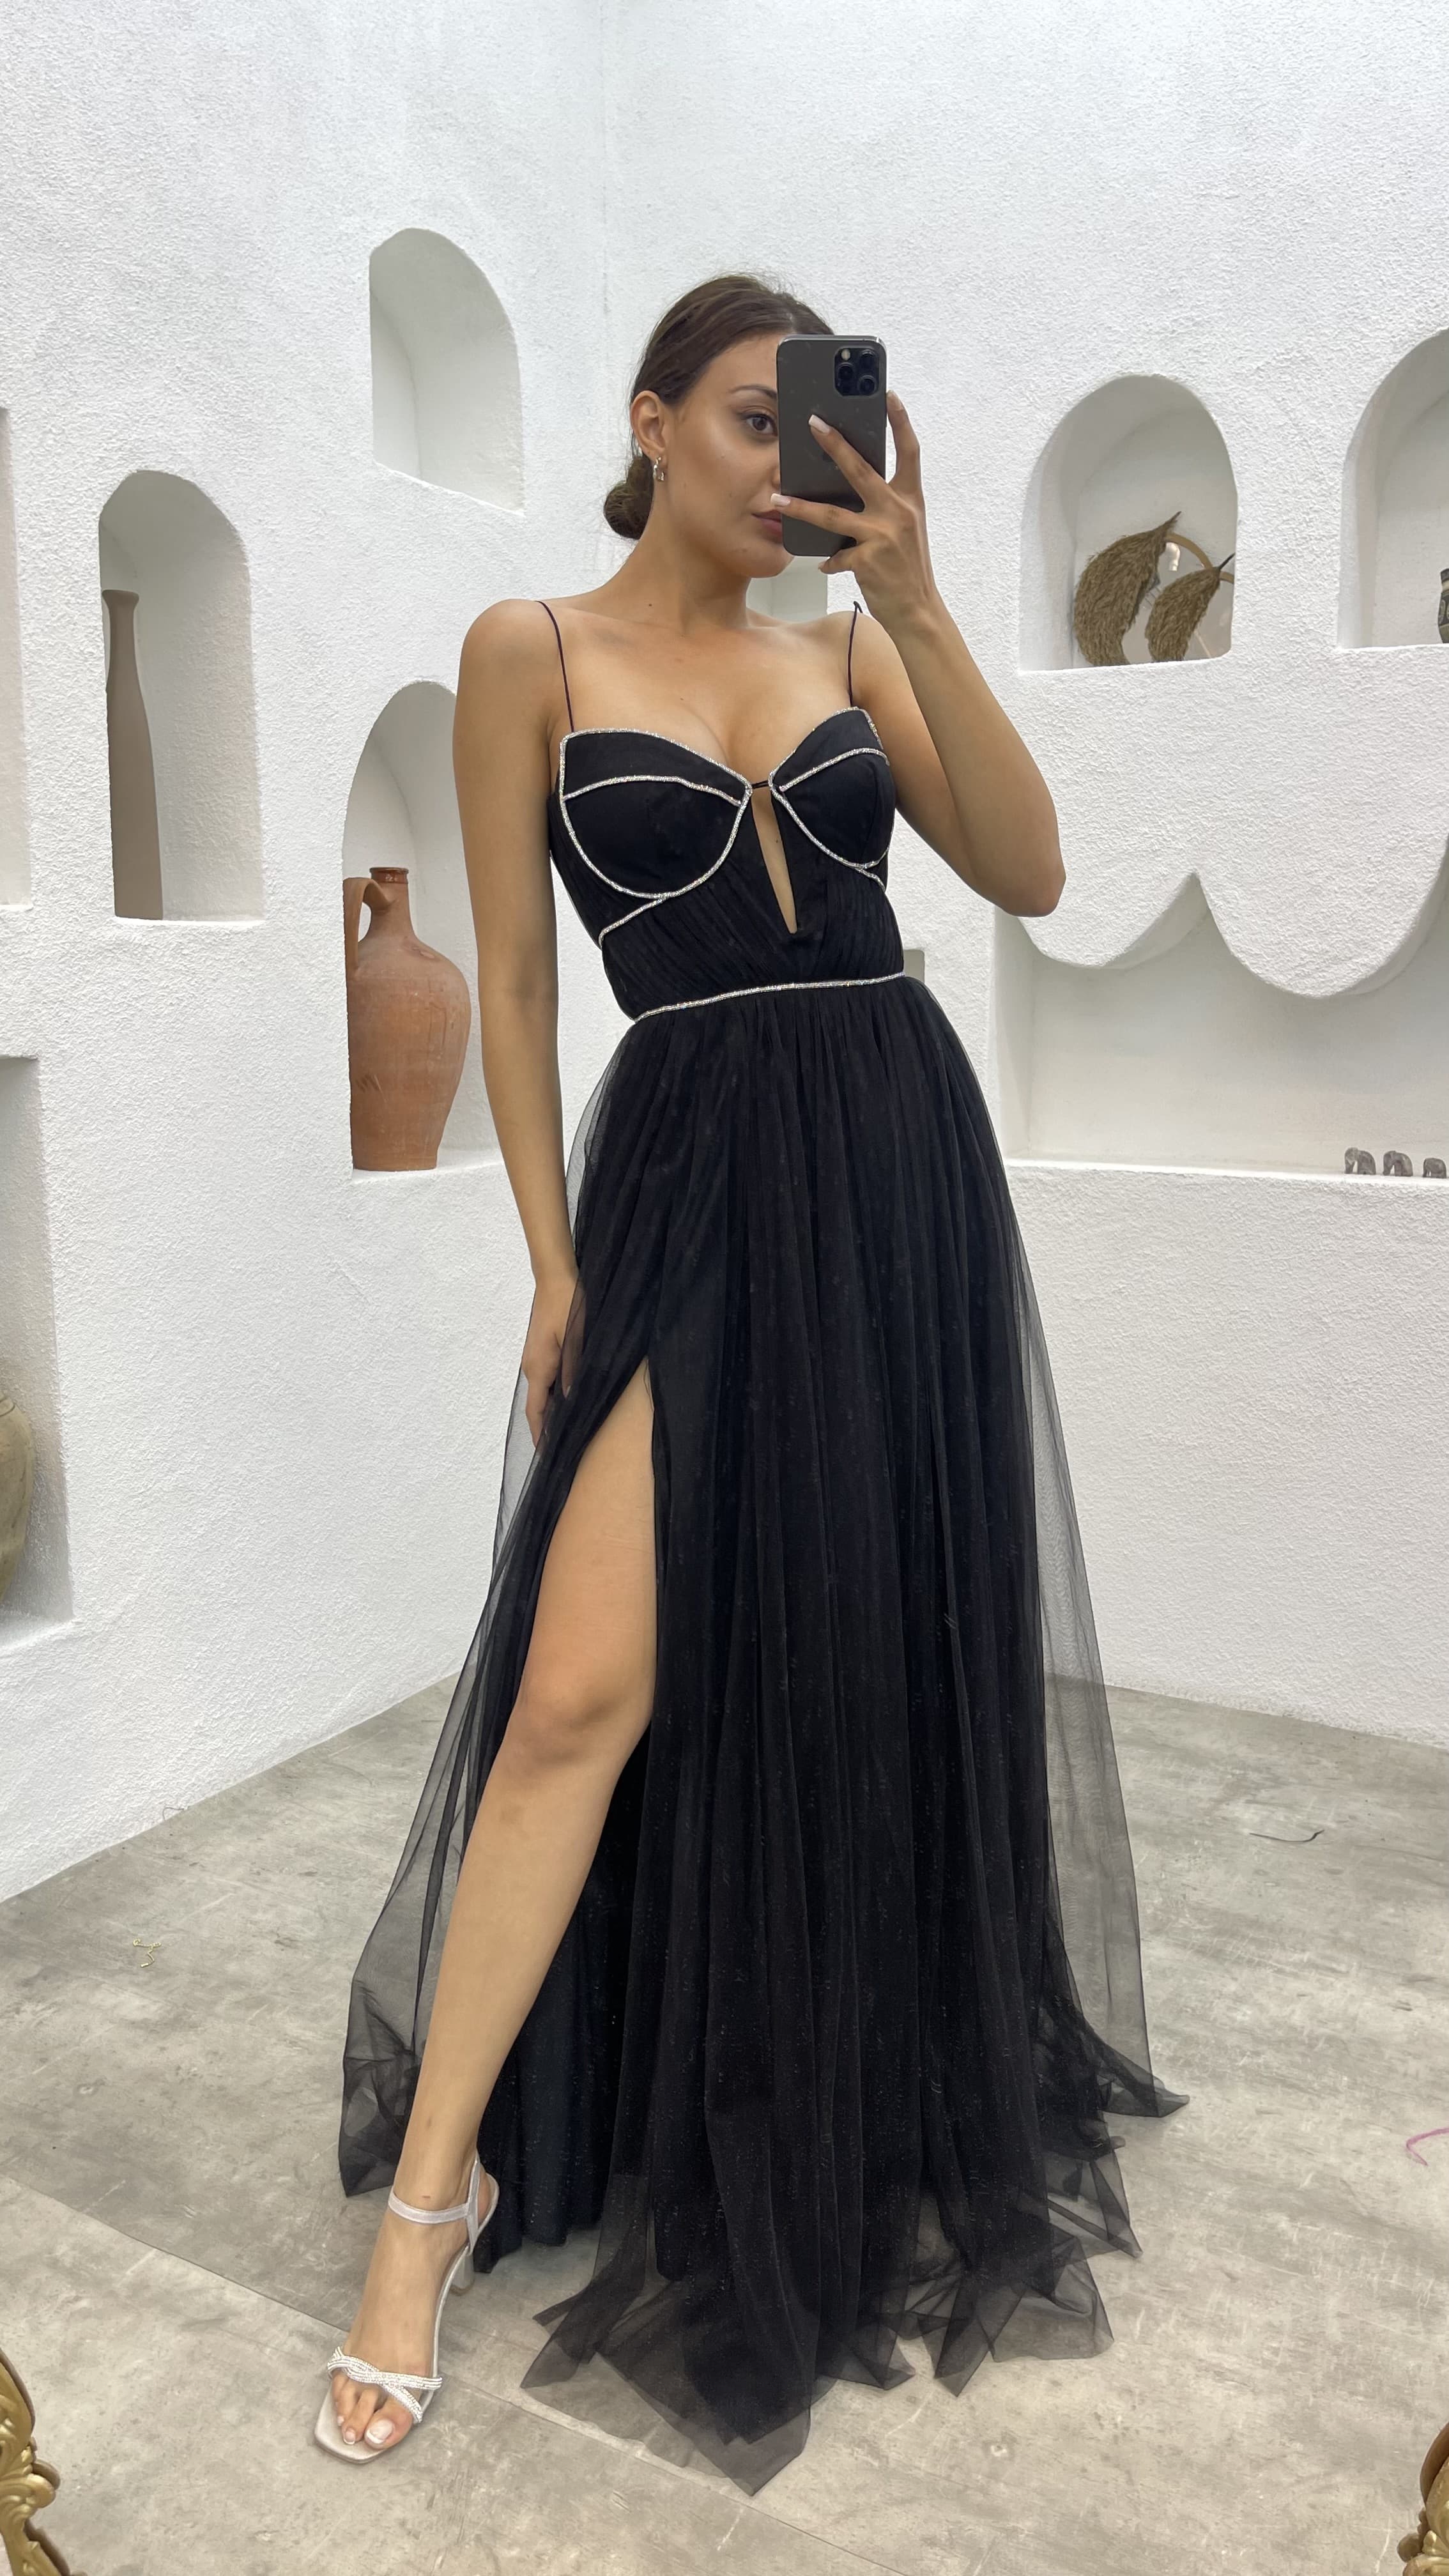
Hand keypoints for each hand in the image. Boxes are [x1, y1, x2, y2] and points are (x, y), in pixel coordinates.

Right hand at [522, 1270, 582, 1444]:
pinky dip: (553, 1395)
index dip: (540, 1434)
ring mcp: (535, 1358)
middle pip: (537, 1405)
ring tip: (567, 1428)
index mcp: (539, 1368)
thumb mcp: (576, 1339)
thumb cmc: (568, 1307)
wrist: (555, 1279)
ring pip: (542, 1393)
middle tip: (564, 1447)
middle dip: (547, 1427)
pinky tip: (568, 1399)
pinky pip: (545, 1380)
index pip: (535, 1411)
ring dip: (551, 1411)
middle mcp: (531, 1367)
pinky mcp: (541, 1350)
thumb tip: (570, 1401)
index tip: (547, 1455)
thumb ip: (574, 1371)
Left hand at [770, 389, 936, 629]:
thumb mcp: (904, 530)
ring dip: (800, 507)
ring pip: (832, 515)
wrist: (918, 611)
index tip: (889, 395)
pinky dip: (828, 561)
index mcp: (911, 499)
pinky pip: (836, 556)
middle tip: (812, 423)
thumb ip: (885, 505)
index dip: (900, 422)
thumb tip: (852, 486)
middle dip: (835, 444)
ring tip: (777, 498)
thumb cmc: (907, 568)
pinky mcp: (868, 561)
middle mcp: (899, 512)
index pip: (909, 451)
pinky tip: (822, 564)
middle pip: (861, 469)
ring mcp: (883, 536)